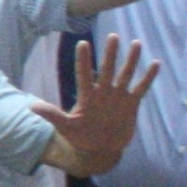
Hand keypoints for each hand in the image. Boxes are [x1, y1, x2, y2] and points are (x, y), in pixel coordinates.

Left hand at [32, 34, 158, 175]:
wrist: (99, 150)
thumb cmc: (80, 137)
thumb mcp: (66, 126)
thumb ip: (52, 115)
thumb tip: (31, 106)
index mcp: (87, 95)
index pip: (84, 73)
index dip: (84, 60)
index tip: (82, 43)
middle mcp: (103, 92)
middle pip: (108, 69)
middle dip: (110, 53)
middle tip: (112, 36)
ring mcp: (118, 96)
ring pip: (126, 74)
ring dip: (131, 60)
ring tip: (136, 43)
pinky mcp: (131, 104)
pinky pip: (141, 87)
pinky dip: (148, 77)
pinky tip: (155, 63)